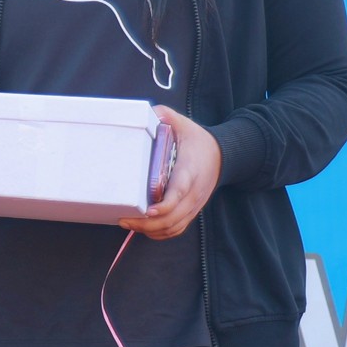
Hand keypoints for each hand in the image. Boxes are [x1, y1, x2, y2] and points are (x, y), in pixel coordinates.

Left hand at [119, 106, 220, 238]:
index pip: (179, 192)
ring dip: (151, 230)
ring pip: (174, 227)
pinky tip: (144, 229)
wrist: (222, 155)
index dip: (164, 205)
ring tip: (129, 223)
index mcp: (190, 171)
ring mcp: (194, 204)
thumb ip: (165, 116)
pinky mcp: (192, 210)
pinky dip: (161, 234)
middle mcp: (194, 192)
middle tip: (124, 218)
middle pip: (173, 217)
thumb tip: (148, 113)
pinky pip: (177, 229)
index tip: (148, 210)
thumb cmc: (198, 140)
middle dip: (147, 223)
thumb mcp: (183, 124)